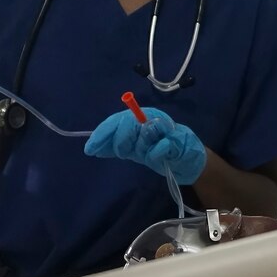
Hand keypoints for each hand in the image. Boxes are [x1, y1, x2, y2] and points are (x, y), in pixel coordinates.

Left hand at [84, 107, 207, 183]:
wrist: (187, 159)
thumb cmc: (159, 150)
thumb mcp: (134, 149)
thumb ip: (116, 146)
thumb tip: (91, 147)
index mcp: (140, 116)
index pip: (117, 120)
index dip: (102, 133)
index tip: (90, 149)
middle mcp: (152, 116)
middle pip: (127, 123)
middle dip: (121, 142)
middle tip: (126, 153)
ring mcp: (166, 127)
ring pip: (144, 133)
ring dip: (141, 149)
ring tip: (149, 153)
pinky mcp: (179, 140)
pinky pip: (159, 148)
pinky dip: (155, 155)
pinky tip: (157, 157)